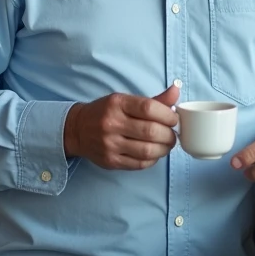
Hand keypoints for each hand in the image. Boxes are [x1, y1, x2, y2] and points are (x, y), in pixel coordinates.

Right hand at [63, 84, 179, 169]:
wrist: (77, 129)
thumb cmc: (107, 112)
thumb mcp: (126, 100)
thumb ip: (153, 100)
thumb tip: (176, 92)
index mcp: (117, 103)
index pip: (149, 108)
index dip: (168, 115)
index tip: (173, 119)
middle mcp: (111, 123)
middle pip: (151, 131)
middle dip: (169, 135)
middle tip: (172, 135)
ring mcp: (110, 144)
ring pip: (147, 150)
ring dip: (164, 149)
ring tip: (166, 145)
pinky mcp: (110, 161)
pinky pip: (139, 164)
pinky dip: (152, 159)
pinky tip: (154, 153)